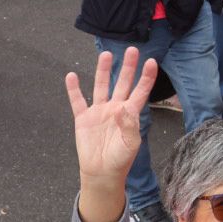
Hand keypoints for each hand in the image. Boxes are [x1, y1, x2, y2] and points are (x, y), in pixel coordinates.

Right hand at [65, 48, 157, 185]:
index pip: (140, 90)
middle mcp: (115, 108)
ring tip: (106, 54)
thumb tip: (124, 107)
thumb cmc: (121, 159)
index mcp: (130, 113)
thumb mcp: (130, 143)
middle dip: (127, 66)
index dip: (146, 77)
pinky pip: (77, 101)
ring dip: (103, 71)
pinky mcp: (83, 118)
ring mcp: (99, 111)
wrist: (102, 172)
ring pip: (101, 86)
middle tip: (131, 49)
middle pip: (122, 82)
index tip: (151, 61)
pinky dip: (73, 89)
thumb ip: (129, 125)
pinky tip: (71, 75)